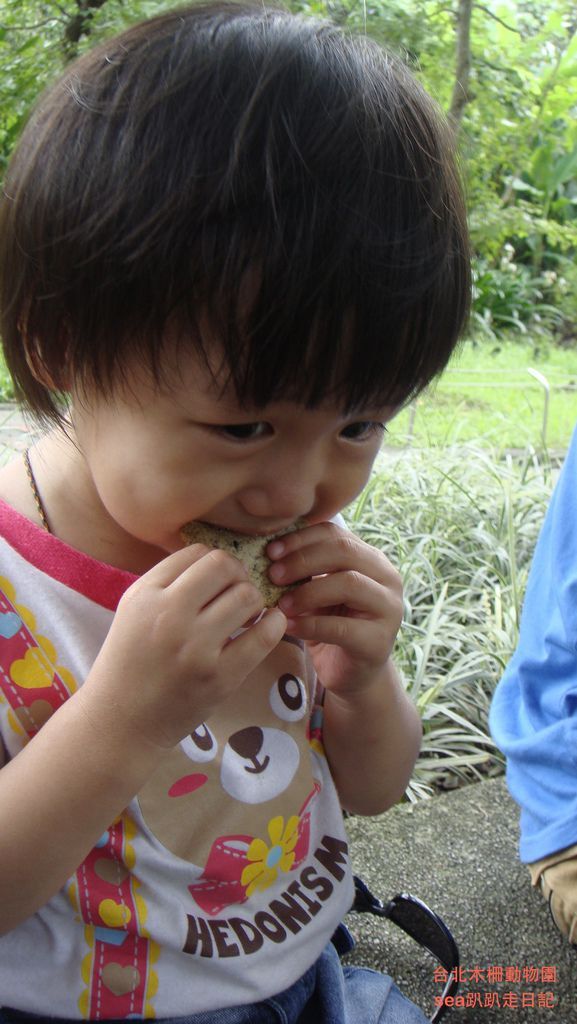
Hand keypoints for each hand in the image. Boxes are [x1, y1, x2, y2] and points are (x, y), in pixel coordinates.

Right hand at [83, 544, 286, 747]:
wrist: (119, 721)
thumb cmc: (129, 662)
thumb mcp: (134, 610)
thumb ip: (168, 582)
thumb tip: (217, 559)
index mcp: (146, 595)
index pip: (198, 552)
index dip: (215, 562)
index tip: (218, 581)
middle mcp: (169, 615)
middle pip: (225, 567)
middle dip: (238, 575)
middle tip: (236, 594)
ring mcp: (195, 647)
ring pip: (247, 596)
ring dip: (254, 600)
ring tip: (247, 615)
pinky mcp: (219, 677)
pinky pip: (264, 637)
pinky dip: (274, 624)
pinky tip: (269, 624)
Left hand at [267, 522, 402, 697]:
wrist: (352, 674)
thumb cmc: (331, 625)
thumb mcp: (318, 591)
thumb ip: (306, 570)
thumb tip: (269, 551)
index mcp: (371, 559)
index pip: (335, 534)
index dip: (301, 538)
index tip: (270, 551)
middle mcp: (387, 578)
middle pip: (344, 552)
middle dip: (302, 560)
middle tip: (272, 574)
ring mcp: (389, 609)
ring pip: (348, 584)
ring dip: (307, 592)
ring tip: (280, 604)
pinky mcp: (379, 641)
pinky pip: (341, 627)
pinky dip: (309, 625)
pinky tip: (288, 626)